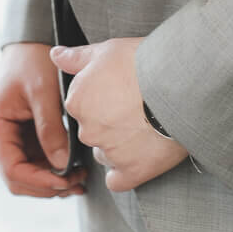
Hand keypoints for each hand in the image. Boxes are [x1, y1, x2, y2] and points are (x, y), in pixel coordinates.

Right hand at [0, 43, 86, 199]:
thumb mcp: (43, 90)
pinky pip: (38, 161)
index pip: (12, 168)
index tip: (64, 180)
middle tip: (76, 183)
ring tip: (79, 179)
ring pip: (28, 174)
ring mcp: (14, 136)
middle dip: (46, 186)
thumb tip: (61, 164)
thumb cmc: (34, 60)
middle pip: (18, 178)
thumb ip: (50, 128)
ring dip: (52, 181)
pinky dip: (54, 169)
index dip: (38, 180)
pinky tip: (75, 168)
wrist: (33, 41)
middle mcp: (2, 135)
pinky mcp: (28, 134)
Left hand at [51, 38, 187, 192]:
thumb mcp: (106, 51)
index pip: (82, 106)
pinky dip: (125, 172)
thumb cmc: (143, 63)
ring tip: (145, 128)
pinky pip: (118, 181)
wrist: (177, 84)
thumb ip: (76, 57)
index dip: (101, 99)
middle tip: (135, 108)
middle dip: (109, 123)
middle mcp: (87, 130)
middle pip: (92, 131)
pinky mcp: (131, 171)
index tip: (120, 92)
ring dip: (119, 146)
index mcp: (78, 102)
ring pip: (106, 154)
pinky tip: (138, 158)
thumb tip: (55, 55)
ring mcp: (109, 152)